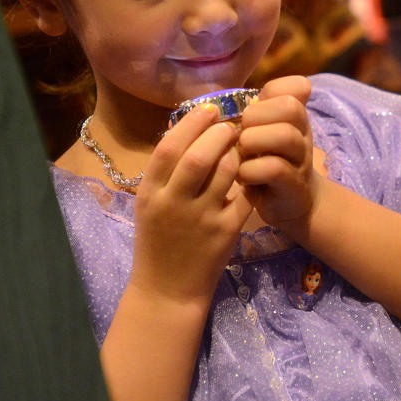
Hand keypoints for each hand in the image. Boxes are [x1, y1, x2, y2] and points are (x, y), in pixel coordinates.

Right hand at [128, 105, 250, 305]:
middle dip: (218, 133)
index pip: (168, 147)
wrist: (167, 291)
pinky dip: (249, 179)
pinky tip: (250, 172)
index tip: (209, 109)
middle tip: (230, 125)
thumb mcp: (150, 205)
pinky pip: (243, 195)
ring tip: (240, 146)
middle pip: (199, 155)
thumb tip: (190, 130)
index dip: (191, 123)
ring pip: (226, 172)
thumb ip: (165, 173)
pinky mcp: (225, 232)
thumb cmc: (158, 242)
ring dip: (237, 152)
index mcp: (150, 194)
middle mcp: (173, 203)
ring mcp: (201, 219)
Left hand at [236, 75, 320, 235]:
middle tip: (240, 135)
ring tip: (240, 153)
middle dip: (256, 117)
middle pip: (290, 107)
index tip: (252, 110)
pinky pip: (275, 168)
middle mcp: (303, 133)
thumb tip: (218, 102)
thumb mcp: (262, 134)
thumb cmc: (266, 162)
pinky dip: (251, 170)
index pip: (298, 86)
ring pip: (285, 135)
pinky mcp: (293, 185)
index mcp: (295, 117)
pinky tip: (243, 176)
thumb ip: (251, 113)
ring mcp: (301, 159)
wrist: (290, 203)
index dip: (271, 92)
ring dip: (253, 141)